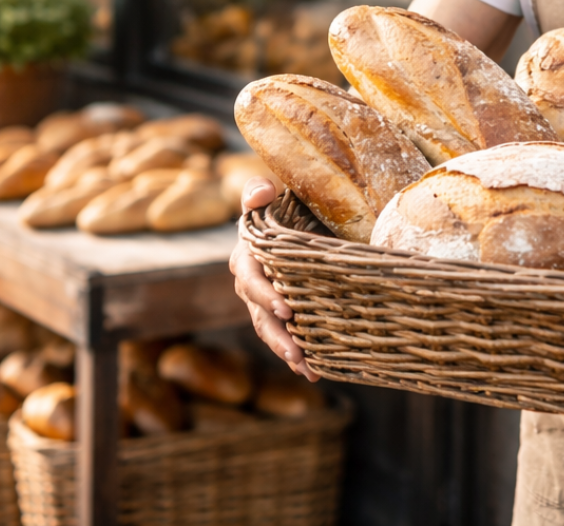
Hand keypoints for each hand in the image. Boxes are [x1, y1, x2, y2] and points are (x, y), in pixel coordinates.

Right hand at [229, 178, 317, 380]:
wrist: (288, 219)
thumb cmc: (276, 205)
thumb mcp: (266, 196)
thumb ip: (257, 192)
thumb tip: (261, 191)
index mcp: (246, 257)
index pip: (251, 280)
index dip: (265, 295)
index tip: (286, 309)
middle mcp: (250, 284)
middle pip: (260, 316)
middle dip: (278, 336)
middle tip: (297, 354)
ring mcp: (263, 302)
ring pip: (271, 331)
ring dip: (288, 352)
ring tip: (308, 369)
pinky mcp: (280, 312)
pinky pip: (285, 335)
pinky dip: (299, 354)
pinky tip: (316, 371)